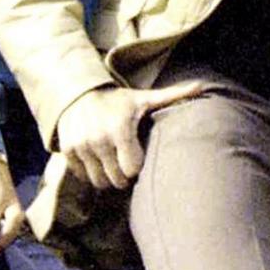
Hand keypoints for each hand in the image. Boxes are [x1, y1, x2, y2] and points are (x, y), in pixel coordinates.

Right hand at [51, 81, 207, 190]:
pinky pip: (83, 177)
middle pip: (116, 180)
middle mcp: (98, 139)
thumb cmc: (117, 100)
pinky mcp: (67, 151)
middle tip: (125, 162)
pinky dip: (90, 173)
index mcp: (120, 128)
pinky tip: (96, 159)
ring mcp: (80, 146)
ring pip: (99, 182)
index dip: (137, 166)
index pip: (132, 169)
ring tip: (111, 162)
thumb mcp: (143, 98)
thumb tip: (202, 87)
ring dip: (107, 177)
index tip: (136, 156)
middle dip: (123, 175)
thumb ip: (172, 96)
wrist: (78, 93)